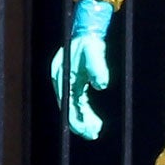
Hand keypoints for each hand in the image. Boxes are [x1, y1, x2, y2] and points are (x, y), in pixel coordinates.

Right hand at [49, 0, 113, 138]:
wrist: (87, 30)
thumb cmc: (90, 40)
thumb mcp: (94, 51)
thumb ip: (98, 67)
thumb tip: (102, 85)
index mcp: (62, 76)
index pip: (68, 104)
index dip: (78, 119)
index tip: (89, 130)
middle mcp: (62, 81)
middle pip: (69, 108)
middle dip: (81, 123)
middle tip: (94, 134)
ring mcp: (67, 82)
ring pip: (73, 107)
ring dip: (84, 119)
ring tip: (96, 130)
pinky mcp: (75, 82)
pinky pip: (78, 102)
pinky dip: (85, 111)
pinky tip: (94, 121)